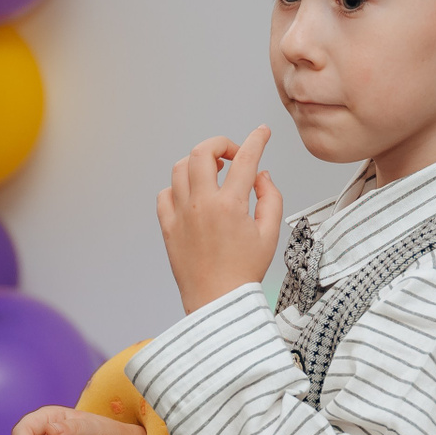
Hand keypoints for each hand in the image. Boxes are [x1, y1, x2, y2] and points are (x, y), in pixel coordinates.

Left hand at [158, 125, 282, 314]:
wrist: (217, 301)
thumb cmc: (244, 272)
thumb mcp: (270, 234)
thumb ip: (270, 198)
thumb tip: (261, 175)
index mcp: (231, 205)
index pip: (245, 159)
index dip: (256, 140)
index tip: (262, 133)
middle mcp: (202, 204)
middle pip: (202, 152)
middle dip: (219, 144)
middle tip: (232, 155)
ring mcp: (181, 214)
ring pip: (179, 168)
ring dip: (197, 162)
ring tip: (213, 171)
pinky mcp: (167, 226)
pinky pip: (165, 193)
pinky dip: (178, 187)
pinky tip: (192, 194)